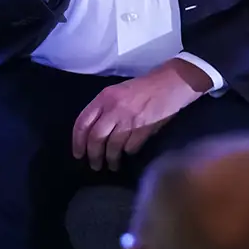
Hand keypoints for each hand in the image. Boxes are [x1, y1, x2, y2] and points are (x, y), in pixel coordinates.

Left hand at [71, 59, 209, 171]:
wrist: (170, 83)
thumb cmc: (142, 88)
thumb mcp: (117, 92)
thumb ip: (104, 108)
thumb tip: (93, 132)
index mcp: (104, 98)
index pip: (82, 122)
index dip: (77, 141)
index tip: (78, 154)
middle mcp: (113, 109)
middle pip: (96, 138)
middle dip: (93, 155)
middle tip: (94, 165)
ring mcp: (129, 119)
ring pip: (112, 146)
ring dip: (110, 159)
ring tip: (111, 165)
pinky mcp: (145, 128)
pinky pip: (130, 147)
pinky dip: (127, 153)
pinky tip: (128, 154)